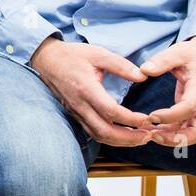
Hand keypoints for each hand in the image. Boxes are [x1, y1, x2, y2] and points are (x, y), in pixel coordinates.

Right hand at [29, 38, 152, 146]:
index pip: (111, 111)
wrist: (45, 60)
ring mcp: (76, 112)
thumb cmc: (72, 55)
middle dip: (129, 138)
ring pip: (99, 135)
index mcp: (86, 89)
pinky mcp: (76, 114)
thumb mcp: (98, 53)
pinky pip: (93, 132)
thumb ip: (121, 65)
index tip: (148, 119)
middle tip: (149, 135)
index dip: (131, 119)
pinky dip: (111, 138)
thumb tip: (143, 76)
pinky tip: (124, 135)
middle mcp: (80, 104)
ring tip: (141, 138)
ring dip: (121, 141)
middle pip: (105, 131)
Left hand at [137, 36, 195, 148]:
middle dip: (177, 138)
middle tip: (153, 136)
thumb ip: (162, 60)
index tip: (151, 116)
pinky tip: (152, 130)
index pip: (189, 108)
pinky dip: (170, 132)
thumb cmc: (193, 54)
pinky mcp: (193, 111)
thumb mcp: (178, 52)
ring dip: (172, 138)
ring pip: (193, 133)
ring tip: (148, 134)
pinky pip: (185, 128)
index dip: (171, 116)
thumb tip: (144, 70)